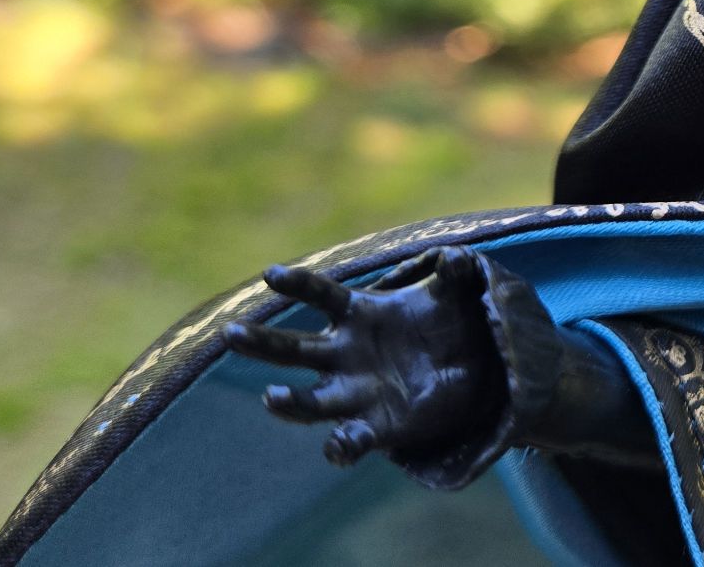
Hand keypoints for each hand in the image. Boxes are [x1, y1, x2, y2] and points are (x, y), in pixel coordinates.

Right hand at [222, 246, 504, 467]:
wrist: (472, 371)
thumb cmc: (449, 323)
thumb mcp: (456, 295)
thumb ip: (457, 273)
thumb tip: (458, 257)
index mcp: (360, 314)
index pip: (321, 296)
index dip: (297, 284)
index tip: (271, 274)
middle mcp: (345, 355)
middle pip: (293, 349)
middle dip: (261, 343)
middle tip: (231, 333)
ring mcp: (355, 393)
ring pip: (310, 401)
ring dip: (289, 401)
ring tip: (271, 397)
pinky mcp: (375, 427)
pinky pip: (348, 441)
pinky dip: (341, 446)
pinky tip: (339, 446)